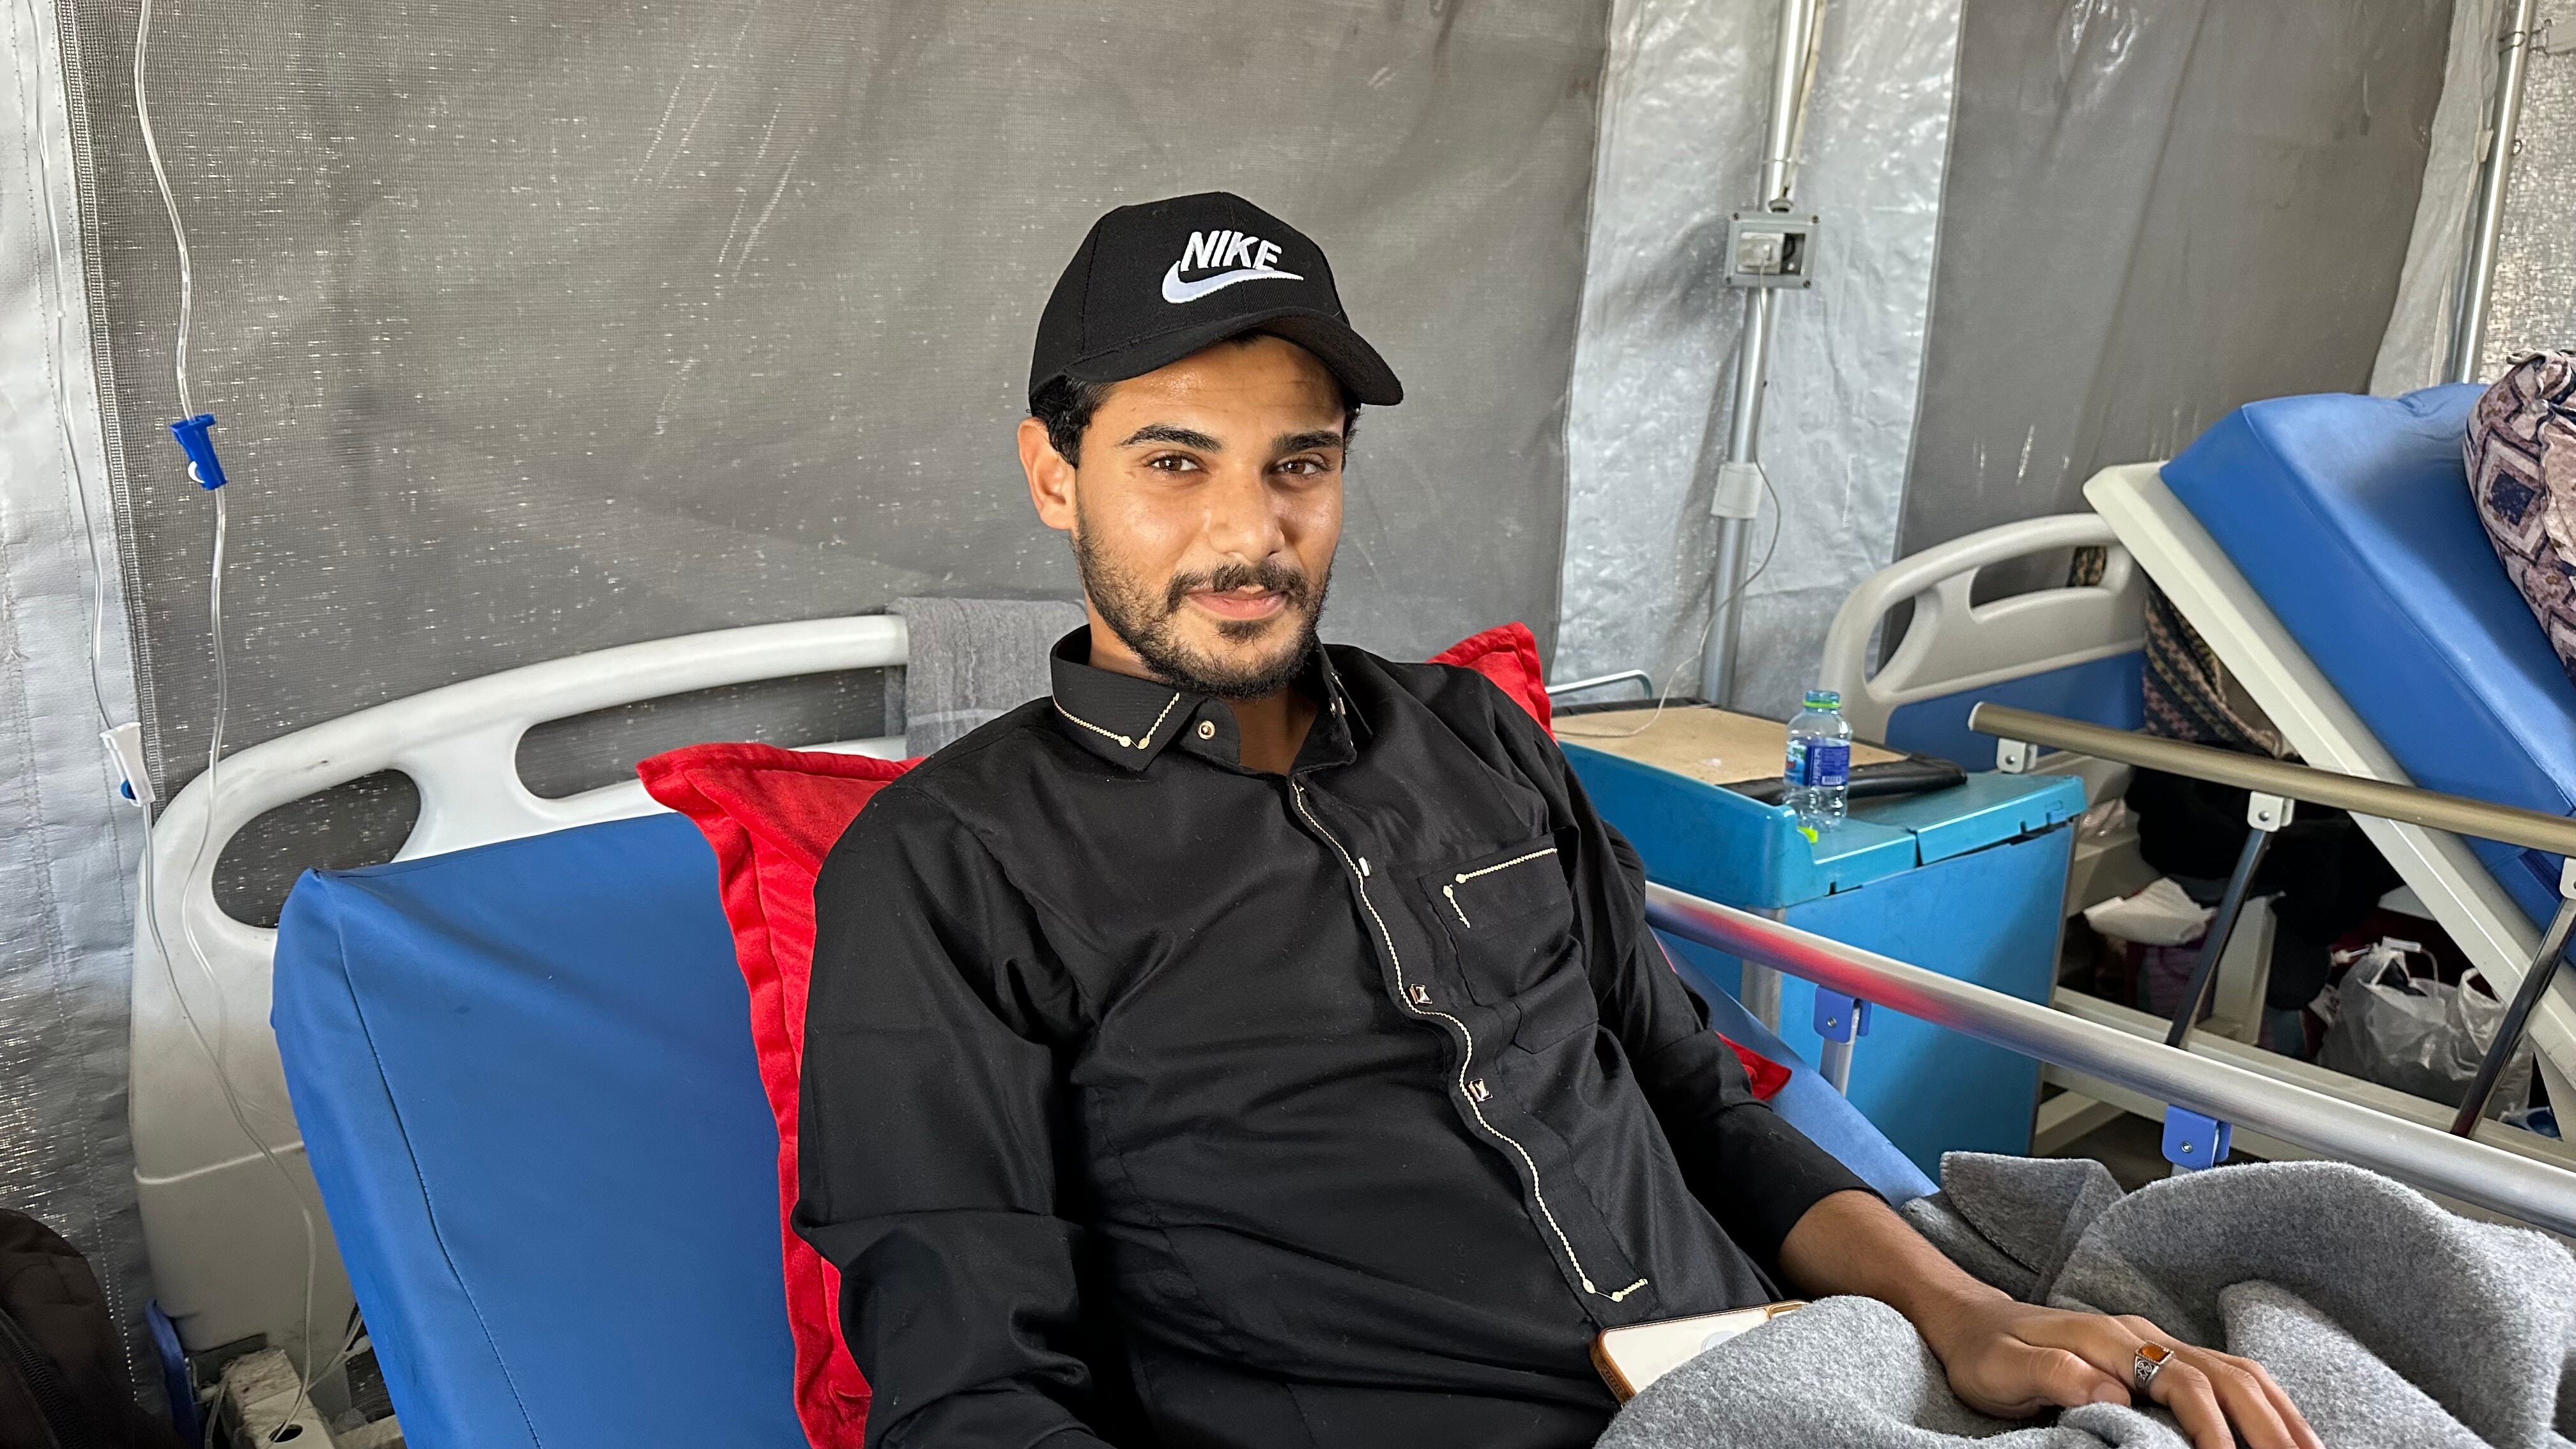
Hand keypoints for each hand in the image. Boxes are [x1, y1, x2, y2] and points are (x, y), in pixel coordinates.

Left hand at [1919, 1292, 2319, 1448]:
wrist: (1971, 1322)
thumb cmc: (1985, 1352)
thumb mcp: (2003, 1368)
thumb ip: (2055, 1374)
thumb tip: (2115, 1393)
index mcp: (2112, 1340)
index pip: (2184, 1382)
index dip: (2214, 1428)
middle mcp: (2144, 1336)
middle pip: (2228, 1374)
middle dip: (2269, 1425)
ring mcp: (2155, 1342)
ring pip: (2237, 1371)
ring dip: (2279, 1413)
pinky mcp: (2158, 1356)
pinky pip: (2225, 1374)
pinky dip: (2262, 1402)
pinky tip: (2282, 1429)